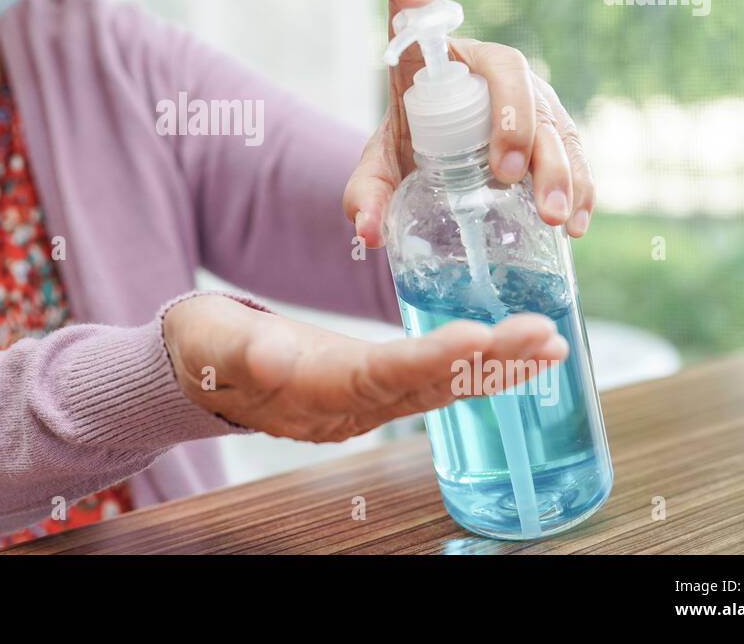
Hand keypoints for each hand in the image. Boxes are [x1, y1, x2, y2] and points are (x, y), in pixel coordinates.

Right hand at [162, 294, 566, 440]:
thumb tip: (272, 353)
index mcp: (313, 392)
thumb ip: (241, 349)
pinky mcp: (367, 389)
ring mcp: (360, 404)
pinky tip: (512, 354)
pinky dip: (474, 367)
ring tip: (548, 345)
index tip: (479, 337)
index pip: (382, 376)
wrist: (196, 369)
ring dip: (495, 368)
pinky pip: (430, 382)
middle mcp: (347, 407)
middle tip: (542, 336)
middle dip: (487, 363)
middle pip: (426, 386)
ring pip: (437, 388)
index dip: (432, 360)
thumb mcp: (211, 343)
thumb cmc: (202, 349)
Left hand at [344, 0, 595, 247]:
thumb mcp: (380, 171)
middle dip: (517, 124)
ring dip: (560, 168)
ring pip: (554, 120)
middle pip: (512, 77)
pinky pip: (576, 154)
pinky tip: (577, 224)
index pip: (421, 17)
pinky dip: (582, 187)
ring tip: (555, 217)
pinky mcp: (556, 133)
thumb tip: (367, 233)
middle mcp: (487, 71)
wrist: (441, 170)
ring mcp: (529, 99)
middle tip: (505, 174)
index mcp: (434, 63)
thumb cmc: (409, 153)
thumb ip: (366, 196)